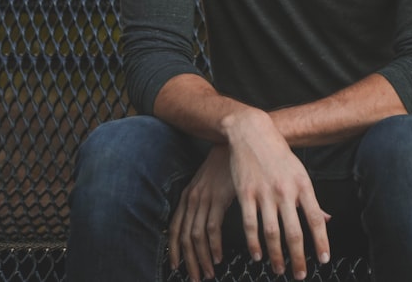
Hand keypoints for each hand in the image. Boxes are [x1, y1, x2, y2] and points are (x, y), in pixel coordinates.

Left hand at [170, 145, 235, 281]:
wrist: (238, 142)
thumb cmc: (227, 163)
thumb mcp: (210, 182)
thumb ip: (206, 199)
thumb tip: (207, 220)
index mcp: (188, 196)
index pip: (175, 229)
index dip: (174, 250)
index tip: (177, 267)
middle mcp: (192, 199)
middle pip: (184, 237)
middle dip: (189, 261)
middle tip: (196, 278)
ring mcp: (204, 199)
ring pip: (197, 236)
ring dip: (202, 258)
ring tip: (209, 273)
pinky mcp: (219, 198)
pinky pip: (212, 228)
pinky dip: (213, 246)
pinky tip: (218, 257)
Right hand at [225, 109, 330, 279]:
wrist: (252, 132)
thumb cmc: (279, 154)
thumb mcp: (300, 172)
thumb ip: (311, 199)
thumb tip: (327, 220)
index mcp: (303, 185)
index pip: (316, 219)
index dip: (321, 242)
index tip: (323, 260)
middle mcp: (285, 191)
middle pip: (294, 232)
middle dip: (298, 257)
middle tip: (301, 275)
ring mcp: (264, 193)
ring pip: (272, 233)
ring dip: (276, 255)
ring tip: (279, 270)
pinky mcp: (245, 193)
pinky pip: (250, 224)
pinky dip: (253, 243)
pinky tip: (257, 255)